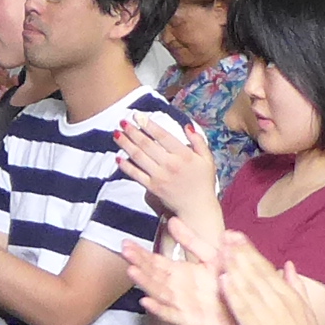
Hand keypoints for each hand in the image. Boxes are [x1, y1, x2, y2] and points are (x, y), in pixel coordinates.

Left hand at [114, 109, 219, 223]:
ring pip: (139, 157)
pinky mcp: (153, 188)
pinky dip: (126, 166)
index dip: (148, 124)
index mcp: (184, 155)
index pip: (163, 136)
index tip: (137, 116)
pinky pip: (136, 175)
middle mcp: (170, 164)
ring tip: (116, 134)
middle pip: (147, 144)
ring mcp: (160, 176)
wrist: (197, 208)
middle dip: (132, 131)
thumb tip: (187, 126)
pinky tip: (118, 157)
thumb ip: (198, 141)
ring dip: (126, 144)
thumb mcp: (207, 159)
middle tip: (122, 122)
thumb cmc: (203, 182)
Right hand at [128, 234, 240, 324]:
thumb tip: (173, 221)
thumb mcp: (211, 256)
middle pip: (154, 275)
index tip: (126, 243)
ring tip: (132, 271)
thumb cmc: (229, 284)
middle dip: (139, 264)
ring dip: (145, 283)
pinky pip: (172, 314)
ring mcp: (182, 305)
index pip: (157, 262)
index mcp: (182, 273)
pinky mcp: (190, 321)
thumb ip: (191, 241)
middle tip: (124, 251)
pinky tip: (146, 301)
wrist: (248, 309)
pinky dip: (159, 309)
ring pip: (159, 293)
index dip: (142, 254)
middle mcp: (179, 289)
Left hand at [219, 240, 324, 324]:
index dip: (250, 250)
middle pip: (257, 273)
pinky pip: (245, 311)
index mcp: (290, 297)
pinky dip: (234, 295)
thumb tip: (288, 265)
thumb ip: (296, 288)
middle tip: (225, 234)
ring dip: (235, 267)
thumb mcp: (307, 314)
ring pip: (250, 287)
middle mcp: (281, 303)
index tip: (236, 235)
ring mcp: (270, 318)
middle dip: (240, 252)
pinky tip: (223, 281)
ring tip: (221, 250)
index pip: (267, 268)